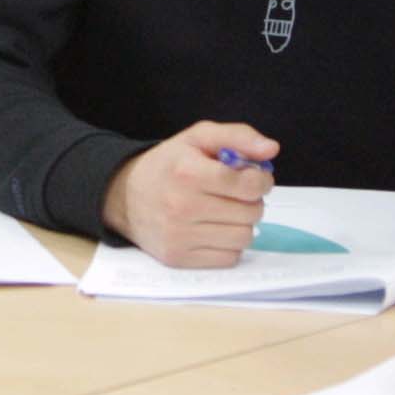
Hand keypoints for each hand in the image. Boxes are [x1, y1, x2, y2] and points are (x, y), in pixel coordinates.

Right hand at [99, 121, 277, 267]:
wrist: (124, 195)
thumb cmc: (168, 165)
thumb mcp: (198, 138)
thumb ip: (237, 136)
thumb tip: (270, 150)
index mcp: (188, 172)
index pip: (248, 184)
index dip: (261, 180)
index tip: (256, 177)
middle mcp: (181, 205)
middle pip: (251, 212)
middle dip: (251, 201)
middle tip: (236, 193)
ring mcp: (179, 235)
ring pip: (244, 237)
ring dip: (242, 224)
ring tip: (225, 211)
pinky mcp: (179, 258)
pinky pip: (229, 258)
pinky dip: (228, 244)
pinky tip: (213, 228)